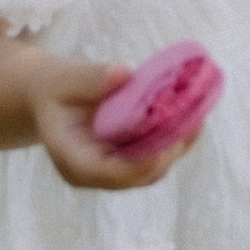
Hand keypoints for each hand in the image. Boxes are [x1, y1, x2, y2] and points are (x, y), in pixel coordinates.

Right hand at [26, 56, 201, 191]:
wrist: (51, 98)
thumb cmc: (56, 88)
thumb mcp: (64, 78)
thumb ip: (90, 78)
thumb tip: (122, 74)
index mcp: (73, 160)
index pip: (109, 172)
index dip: (142, 162)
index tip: (168, 138)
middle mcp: (94, 174)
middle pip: (138, 175)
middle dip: (167, 150)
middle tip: (192, 119)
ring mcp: (112, 171)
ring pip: (153, 169)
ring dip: (177, 145)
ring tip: (197, 114)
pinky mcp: (128, 161)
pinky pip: (156, 156)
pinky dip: (175, 139)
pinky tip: (192, 115)